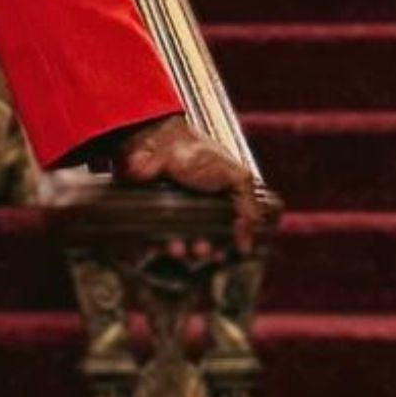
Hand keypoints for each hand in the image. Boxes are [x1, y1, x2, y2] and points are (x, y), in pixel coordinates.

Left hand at [114, 111, 271, 254]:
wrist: (157, 143)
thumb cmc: (197, 154)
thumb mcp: (236, 177)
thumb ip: (249, 207)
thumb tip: (247, 245)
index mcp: (217, 200)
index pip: (224, 232)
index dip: (225, 245)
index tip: (224, 253)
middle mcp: (194, 208)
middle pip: (200, 241)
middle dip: (202, 251)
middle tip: (202, 250)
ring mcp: (170, 212)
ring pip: (176, 243)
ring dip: (180, 251)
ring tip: (179, 249)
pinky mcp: (146, 214)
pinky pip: (151, 238)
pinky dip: (156, 246)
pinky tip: (161, 245)